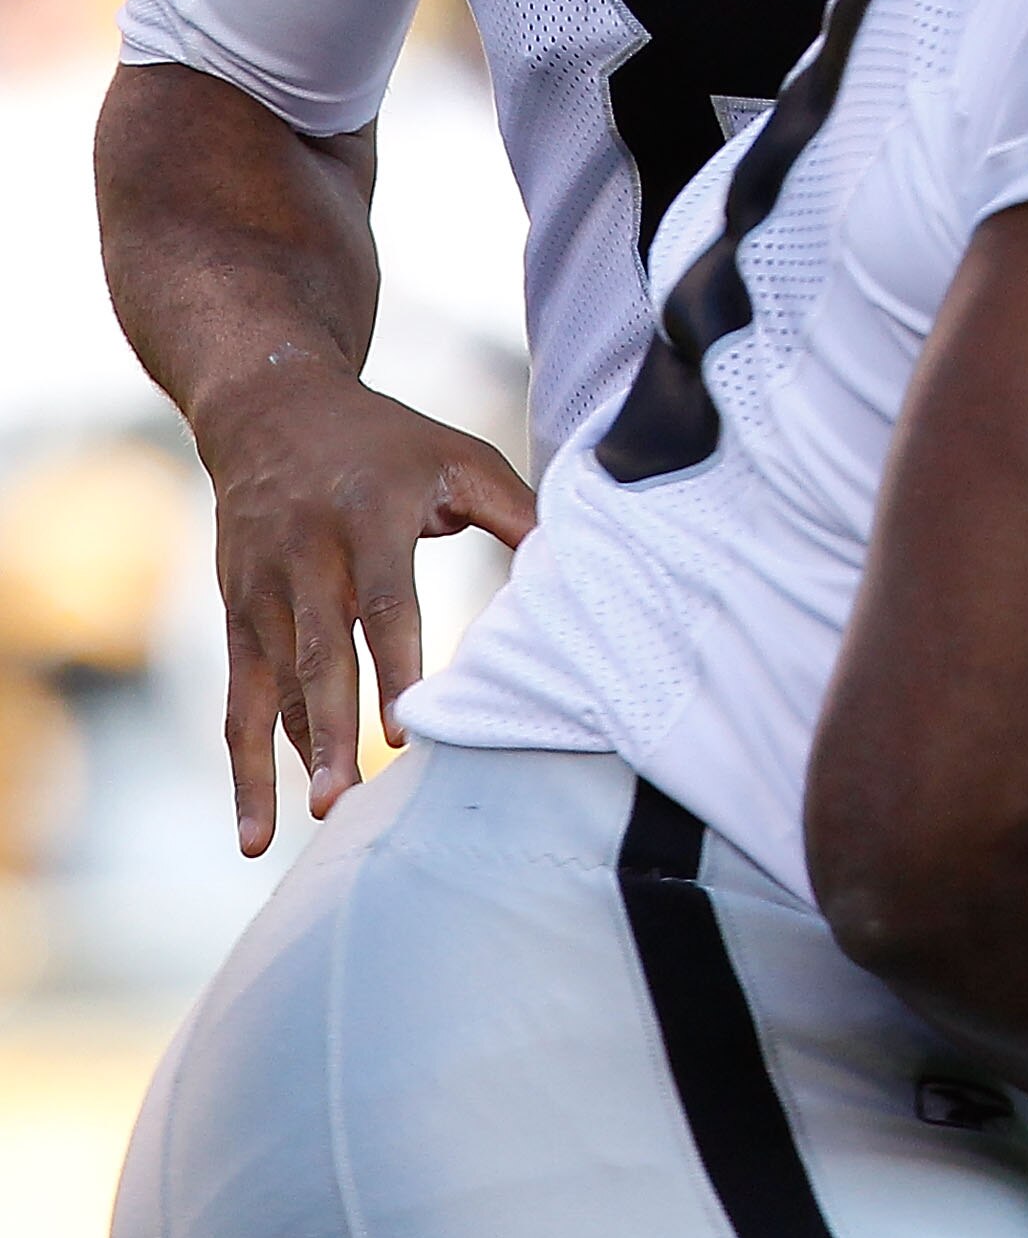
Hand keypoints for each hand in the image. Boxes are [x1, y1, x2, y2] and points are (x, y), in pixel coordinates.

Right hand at [194, 356, 535, 852]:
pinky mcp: (237, 611)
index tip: (408, 728)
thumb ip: (516, 511)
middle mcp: (308, 552)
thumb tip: (581, 569)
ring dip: (291, 758)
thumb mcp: (456, 457)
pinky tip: (257, 829)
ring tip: (319, 820)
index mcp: (370, 514)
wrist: (270, 407)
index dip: (396, 665)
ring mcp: (264, 586)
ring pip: (274, 685)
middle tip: (348, 799)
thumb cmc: (386, 440)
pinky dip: (249, 761)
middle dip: (333, 728)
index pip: (385, 599)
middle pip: (320, 652)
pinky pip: (242, 696)